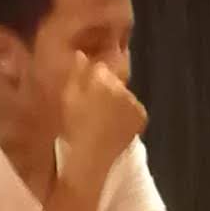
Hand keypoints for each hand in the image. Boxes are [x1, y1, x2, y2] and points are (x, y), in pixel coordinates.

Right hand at [60, 52, 146, 181]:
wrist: (90, 156)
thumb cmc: (73, 127)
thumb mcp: (68, 98)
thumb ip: (76, 74)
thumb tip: (81, 54)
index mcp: (100, 77)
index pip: (100, 70)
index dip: (94, 81)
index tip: (87, 94)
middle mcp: (120, 84)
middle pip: (114, 82)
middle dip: (107, 90)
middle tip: (95, 110)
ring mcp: (133, 100)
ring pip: (125, 97)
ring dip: (118, 104)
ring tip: (105, 121)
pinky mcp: (141, 115)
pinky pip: (135, 111)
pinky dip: (129, 117)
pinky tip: (116, 128)